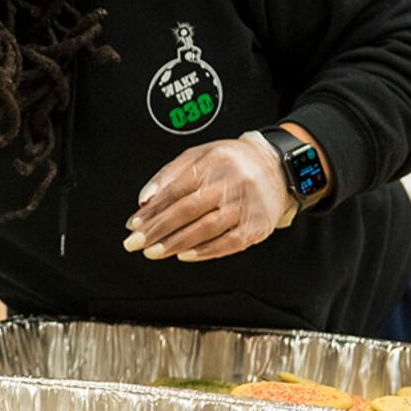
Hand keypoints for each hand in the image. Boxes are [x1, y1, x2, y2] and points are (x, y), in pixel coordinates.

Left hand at [125, 136, 289, 262]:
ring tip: (153, 252)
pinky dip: (206, 251)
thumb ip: (169, 174)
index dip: (153, 209)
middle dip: (158, 230)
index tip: (133, 224)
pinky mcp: (258, 225)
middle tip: (135, 243)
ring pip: (207, 228)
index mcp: (213, 163)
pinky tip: (185, 255)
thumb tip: (144, 199)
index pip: (176, 189)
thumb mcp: (199, 155)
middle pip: (188, 210)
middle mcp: (231, 183)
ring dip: (176, 243)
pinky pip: (230, 242)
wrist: (276, 166)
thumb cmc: (231, 162)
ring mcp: (247, 205)